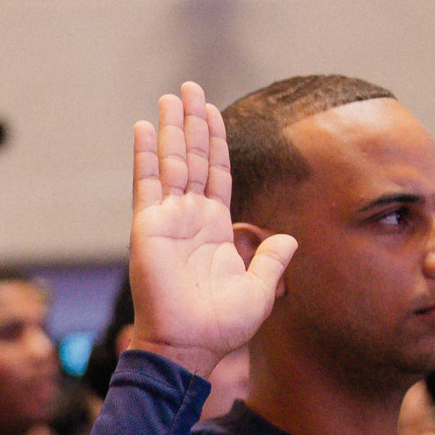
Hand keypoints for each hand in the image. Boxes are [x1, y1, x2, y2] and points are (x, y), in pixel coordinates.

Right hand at [124, 83, 296, 377]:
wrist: (189, 346)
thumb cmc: (222, 327)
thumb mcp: (262, 289)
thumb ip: (273, 259)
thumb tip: (289, 238)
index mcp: (215, 229)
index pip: (217, 174)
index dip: (217, 142)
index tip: (213, 111)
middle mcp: (188, 218)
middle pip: (194, 158)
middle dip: (193, 122)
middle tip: (189, 87)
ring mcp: (166, 219)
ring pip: (172, 161)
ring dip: (173, 126)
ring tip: (172, 94)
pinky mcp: (148, 226)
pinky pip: (147, 182)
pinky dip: (145, 153)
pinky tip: (145, 127)